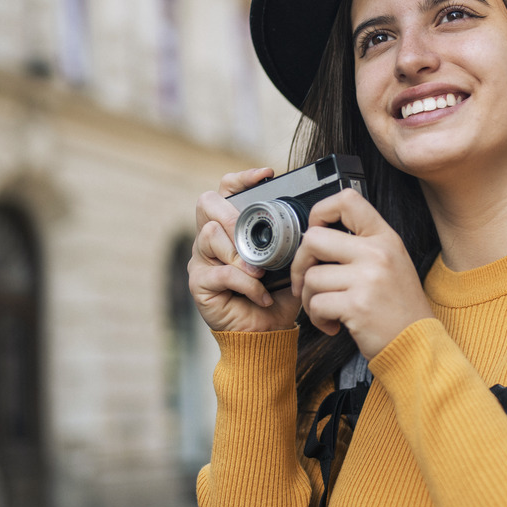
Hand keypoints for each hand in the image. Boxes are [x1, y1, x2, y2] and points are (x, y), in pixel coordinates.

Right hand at [189, 168, 302, 332]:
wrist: (267, 332)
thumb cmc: (276, 295)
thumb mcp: (289, 261)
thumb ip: (290, 239)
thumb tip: (307, 217)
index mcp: (232, 228)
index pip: (226, 190)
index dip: (242, 178)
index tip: (267, 175)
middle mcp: (212, 239)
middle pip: (207, 203)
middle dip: (233, 214)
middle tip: (254, 236)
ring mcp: (202, 259)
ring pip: (210, 235)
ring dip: (241, 255)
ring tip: (261, 273)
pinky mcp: (200, 282)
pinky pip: (220, 272)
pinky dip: (245, 283)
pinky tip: (260, 294)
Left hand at [289, 188, 432, 357]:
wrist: (417, 344)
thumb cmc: (400, 309)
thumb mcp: (392, 264)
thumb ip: (361, 245)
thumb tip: (317, 239)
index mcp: (385, 238)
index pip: (347, 200)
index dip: (320, 212)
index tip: (315, 232)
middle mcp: (377, 253)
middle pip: (314, 238)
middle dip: (301, 263)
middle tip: (306, 281)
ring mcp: (367, 278)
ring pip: (312, 277)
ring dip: (310, 299)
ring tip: (327, 309)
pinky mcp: (356, 305)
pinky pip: (316, 305)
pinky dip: (318, 319)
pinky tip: (333, 324)